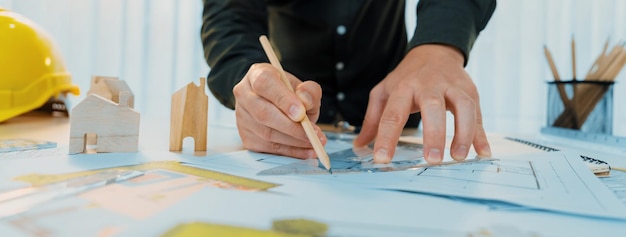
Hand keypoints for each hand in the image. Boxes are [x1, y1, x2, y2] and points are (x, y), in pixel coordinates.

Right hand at [233, 63, 325, 157]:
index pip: (265, 84)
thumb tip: (305, 102)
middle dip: (292, 127)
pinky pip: (268, 148)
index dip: (283, 99)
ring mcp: (242, 117)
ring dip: (294, 141)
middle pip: (264, 113)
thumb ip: (309, 91)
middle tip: (314, 134)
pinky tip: (306, 150)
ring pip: (266, 133)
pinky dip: (290, 151)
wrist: (274, 103)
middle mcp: (244, 94)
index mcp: (257, 74)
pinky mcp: (246, 136)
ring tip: (315, 143)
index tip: (301, 113)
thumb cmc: (288, 94)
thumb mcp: (302, 87)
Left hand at [353, 44, 490, 163]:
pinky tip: (483, 152)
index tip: (382, 159)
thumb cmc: (406, 77)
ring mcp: (452, 86)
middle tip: (432, 159)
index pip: (392, 114)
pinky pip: (478, 113)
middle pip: (433, 107)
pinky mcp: (470, 91)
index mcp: (403, 87)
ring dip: (464, 133)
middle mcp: (429, 85)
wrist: (434, 51)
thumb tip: (360, 145)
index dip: (386, 137)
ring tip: (458, 157)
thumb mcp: (384, 92)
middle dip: (434, 133)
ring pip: (463, 106)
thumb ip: (373, 119)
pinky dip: (482, 134)